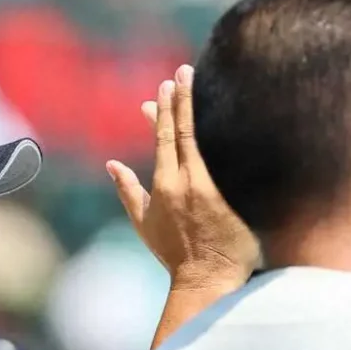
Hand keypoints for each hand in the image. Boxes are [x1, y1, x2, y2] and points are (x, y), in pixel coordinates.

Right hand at [108, 65, 258, 289]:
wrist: (206, 280)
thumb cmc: (175, 255)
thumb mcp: (144, 223)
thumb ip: (129, 190)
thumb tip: (112, 164)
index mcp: (164, 185)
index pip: (163, 137)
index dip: (163, 110)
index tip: (163, 88)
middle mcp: (186, 180)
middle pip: (185, 129)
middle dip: (183, 98)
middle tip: (184, 70)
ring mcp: (211, 185)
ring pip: (207, 137)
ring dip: (204, 108)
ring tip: (205, 80)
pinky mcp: (232, 193)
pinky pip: (230, 155)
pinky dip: (229, 133)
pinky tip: (238, 111)